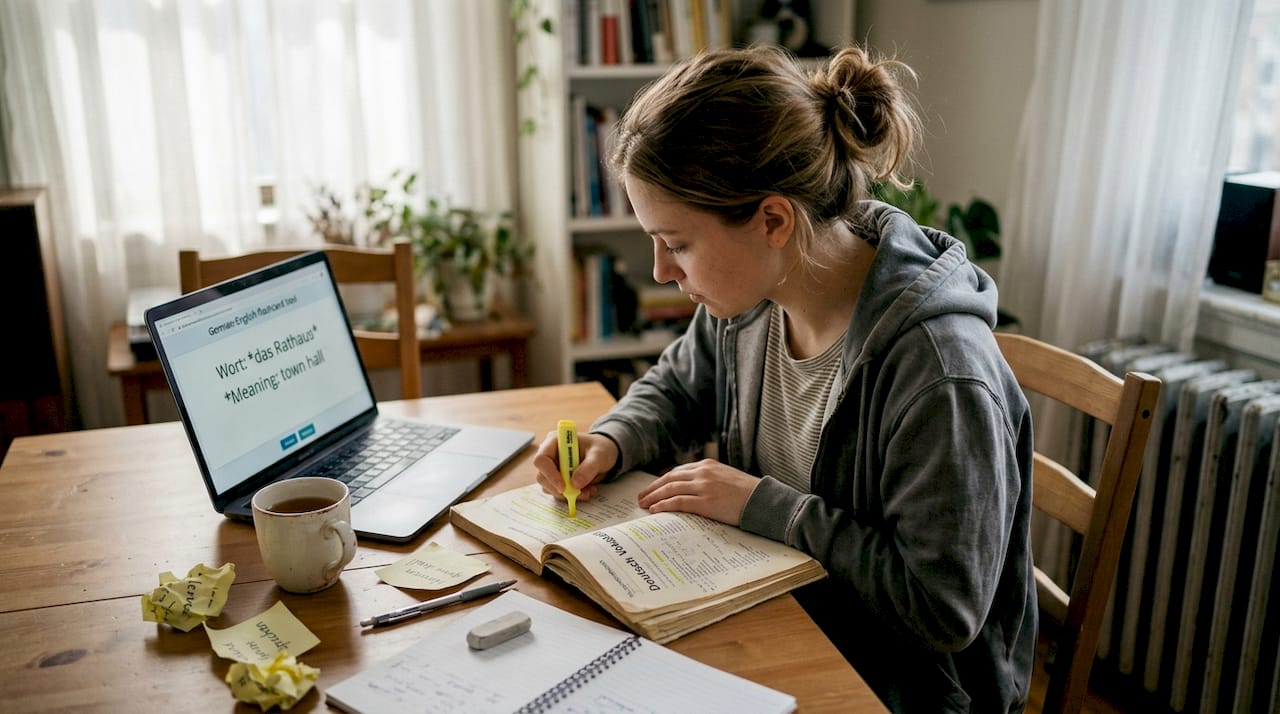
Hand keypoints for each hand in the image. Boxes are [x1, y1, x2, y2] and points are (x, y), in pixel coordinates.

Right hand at [532, 430, 618, 502]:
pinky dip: (572, 496)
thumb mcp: (599, 455)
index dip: (549, 474)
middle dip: (559, 489)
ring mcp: (552, 469)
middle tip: (579, 493)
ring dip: (568, 494)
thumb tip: (575, 483)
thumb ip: (589, 467)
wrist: (604, 455)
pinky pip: (559, 493)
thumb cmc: (599, 448)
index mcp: (554, 442)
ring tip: (589, 490)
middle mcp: (550, 456)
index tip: (563, 487)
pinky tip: (587, 490)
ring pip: (550, 487)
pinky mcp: (558, 480)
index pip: (541, 459)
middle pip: (542, 477)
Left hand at [636, 459, 759, 525]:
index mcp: (707, 465)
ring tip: (644, 505)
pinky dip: (664, 505)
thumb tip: (692, 489)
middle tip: (641, 497)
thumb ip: (709, 479)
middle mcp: (703, 473)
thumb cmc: (746, 492)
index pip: (677, 471)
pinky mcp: (706, 502)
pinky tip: (655, 510)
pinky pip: (678, 502)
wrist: (762, 500)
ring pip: (670, 489)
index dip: (662, 481)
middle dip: (652, 488)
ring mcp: (703, 487)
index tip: (652, 488)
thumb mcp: (726, 477)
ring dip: (654, 497)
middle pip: (669, 479)